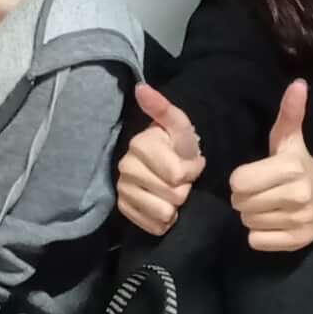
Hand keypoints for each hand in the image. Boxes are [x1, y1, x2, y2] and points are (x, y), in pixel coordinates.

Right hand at [116, 84, 205, 235]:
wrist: (167, 165)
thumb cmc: (177, 145)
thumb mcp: (179, 125)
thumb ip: (163, 108)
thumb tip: (141, 87)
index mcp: (140, 144)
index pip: (177, 174)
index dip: (190, 171)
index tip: (189, 163)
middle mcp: (125, 166)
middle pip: (173, 195)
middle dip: (184, 188)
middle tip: (182, 178)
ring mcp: (122, 189)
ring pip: (164, 213)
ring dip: (175, 205)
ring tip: (172, 191)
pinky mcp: (124, 209)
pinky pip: (153, 226)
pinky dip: (164, 221)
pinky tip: (164, 205)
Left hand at [228, 81, 312, 253]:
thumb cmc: (303, 165)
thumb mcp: (292, 138)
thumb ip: (290, 112)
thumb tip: (298, 84)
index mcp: (290, 167)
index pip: (239, 181)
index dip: (241, 179)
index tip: (254, 175)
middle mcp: (296, 195)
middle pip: (240, 203)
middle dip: (245, 198)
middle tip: (261, 191)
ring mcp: (298, 220)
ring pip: (248, 223)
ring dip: (252, 215)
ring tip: (268, 205)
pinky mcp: (297, 241)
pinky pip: (257, 241)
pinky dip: (259, 234)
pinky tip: (273, 221)